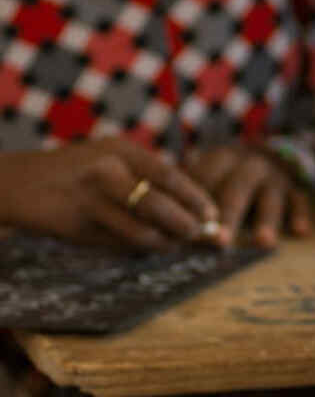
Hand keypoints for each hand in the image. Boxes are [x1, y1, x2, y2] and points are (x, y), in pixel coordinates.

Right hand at [0, 138, 219, 249]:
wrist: (16, 182)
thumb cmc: (77, 174)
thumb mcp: (111, 161)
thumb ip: (147, 179)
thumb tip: (193, 209)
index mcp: (120, 149)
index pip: (168, 174)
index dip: (194, 197)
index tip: (212, 214)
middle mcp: (105, 169)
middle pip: (158, 204)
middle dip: (185, 224)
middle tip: (199, 234)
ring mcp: (88, 198)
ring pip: (139, 229)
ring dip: (163, 242)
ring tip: (173, 243)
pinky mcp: (75, 224)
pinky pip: (117, 243)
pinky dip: (136, 247)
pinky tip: (145, 245)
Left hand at [183, 142, 309, 247]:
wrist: (267, 153)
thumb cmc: (225, 174)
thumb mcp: (207, 172)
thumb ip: (188, 194)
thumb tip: (156, 227)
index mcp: (221, 159)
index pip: (206, 179)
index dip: (196, 204)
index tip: (186, 229)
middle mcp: (249, 164)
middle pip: (237, 190)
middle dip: (228, 216)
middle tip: (220, 242)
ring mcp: (274, 176)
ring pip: (270, 197)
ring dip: (266, 220)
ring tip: (263, 243)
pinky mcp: (294, 187)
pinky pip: (299, 199)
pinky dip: (300, 215)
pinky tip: (300, 232)